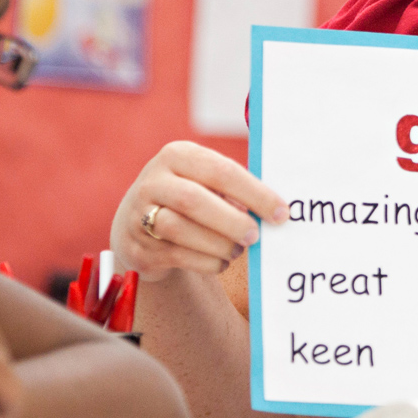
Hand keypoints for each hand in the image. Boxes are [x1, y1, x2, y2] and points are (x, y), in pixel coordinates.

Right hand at [112, 140, 288, 280]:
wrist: (137, 222)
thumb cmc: (190, 196)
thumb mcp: (205, 181)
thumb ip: (234, 189)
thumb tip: (273, 210)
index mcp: (177, 155)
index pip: (220, 171)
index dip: (254, 193)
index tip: (280, 213)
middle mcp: (153, 181)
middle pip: (193, 200)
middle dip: (232, 221)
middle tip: (256, 236)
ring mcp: (139, 214)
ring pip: (179, 229)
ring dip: (218, 244)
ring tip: (237, 250)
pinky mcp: (138, 247)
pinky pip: (176, 255)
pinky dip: (206, 262)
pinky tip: (220, 261)